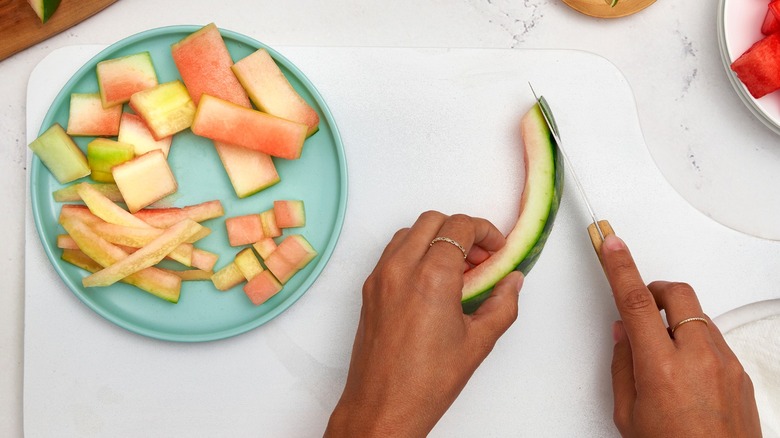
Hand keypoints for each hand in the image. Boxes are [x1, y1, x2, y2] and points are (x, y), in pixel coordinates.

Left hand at [325, 211, 523, 436]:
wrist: (382, 407)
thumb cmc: (425, 383)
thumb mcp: (478, 343)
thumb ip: (502, 304)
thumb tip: (512, 282)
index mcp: (431, 277)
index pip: (460, 227)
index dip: (485, 231)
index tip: (496, 248)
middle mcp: (401, 269)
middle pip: (433, 220)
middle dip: (461, 230)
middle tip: (480, 257)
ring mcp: (380, 277)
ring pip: (409, 232)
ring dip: (435, 238)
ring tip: (457, 269)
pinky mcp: (369, 289)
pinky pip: (392, 253)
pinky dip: (414, 252)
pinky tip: (431, 281)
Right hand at [601, 234, 761, 436]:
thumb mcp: (629, 415)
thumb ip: (623, 366)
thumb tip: (624, 335)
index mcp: (662, 368)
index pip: (636, 302)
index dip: (621, 268)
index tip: (611, 245)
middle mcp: (698, 359)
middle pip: (677, 295)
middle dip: (656, 290)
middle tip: (642, 303)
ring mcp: (725, 364)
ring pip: (697, 317)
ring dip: (676, 322)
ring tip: (663, 355)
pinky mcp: (740, 373)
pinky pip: (714, 340)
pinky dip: (694, 343)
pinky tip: (685, 373)